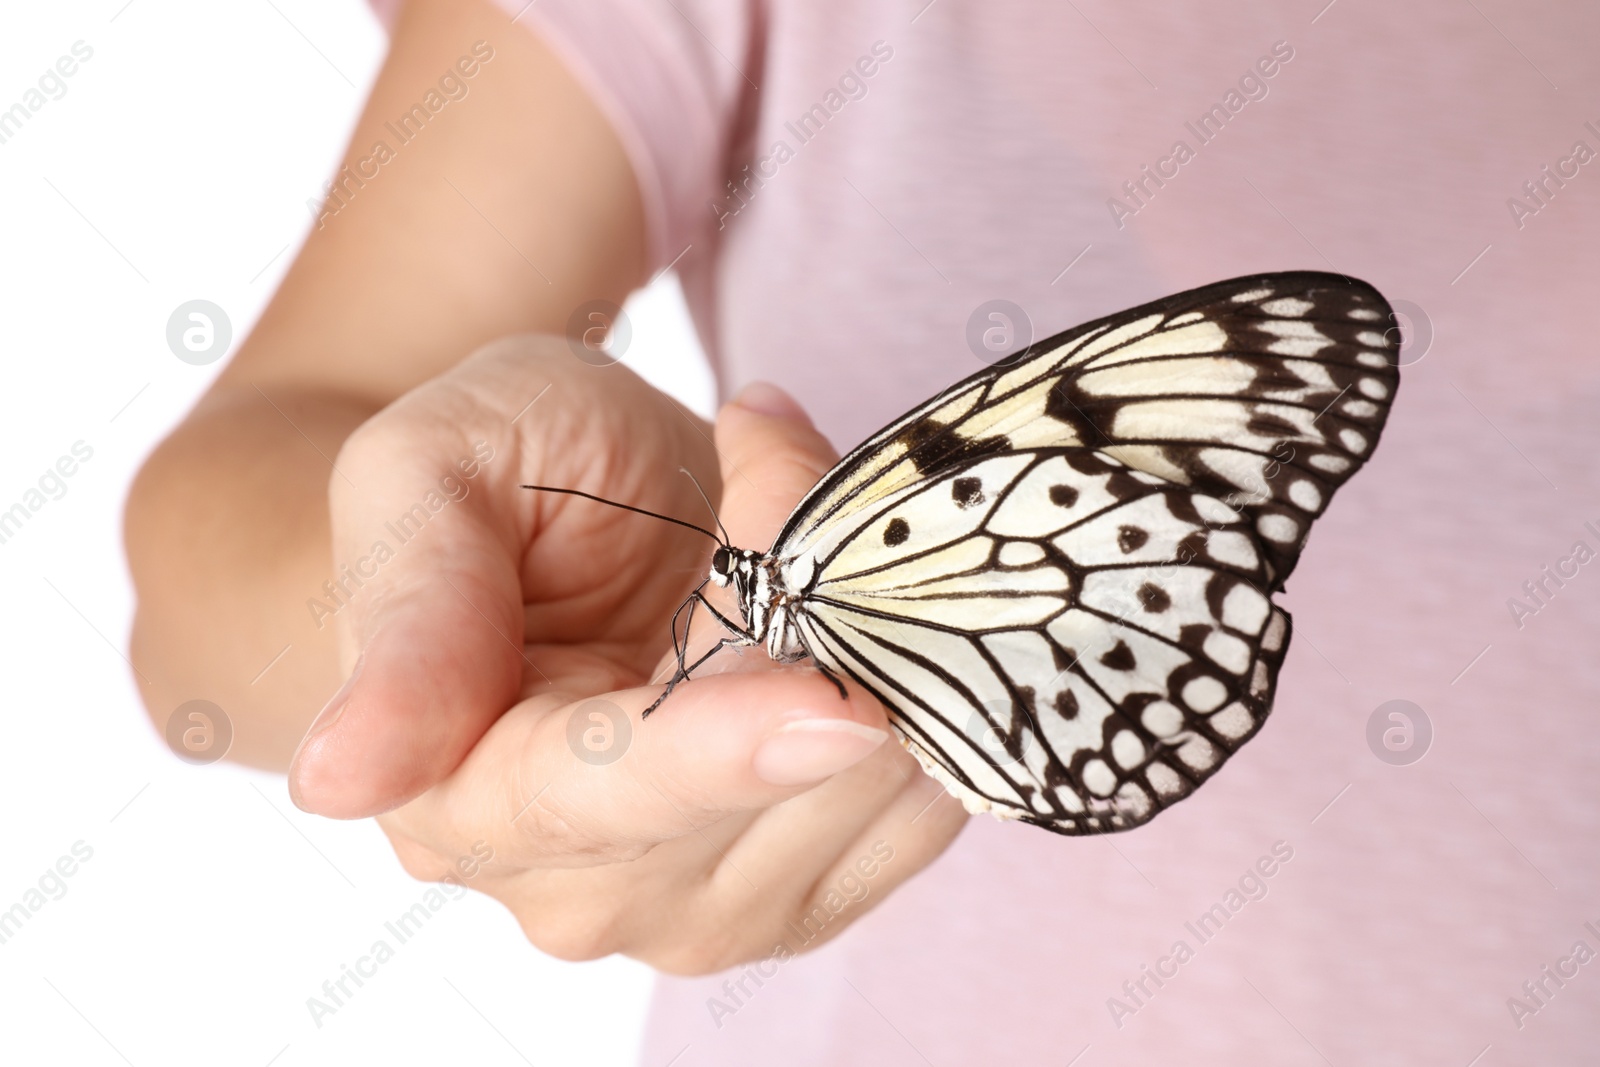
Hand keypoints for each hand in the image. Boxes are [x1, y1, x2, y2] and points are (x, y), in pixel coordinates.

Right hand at [289, 336, 967, 970]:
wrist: (559, 525)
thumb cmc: (491, 478)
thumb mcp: (431, 472)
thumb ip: (407, 614)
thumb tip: (344, 778)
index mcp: (459, 794)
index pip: (607, 796)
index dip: (726, 750)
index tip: (837, 705)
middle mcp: (579, 886)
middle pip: (762, 796)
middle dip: (825, 631)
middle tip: (786, 482)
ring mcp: (697, 905)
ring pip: (857, 807)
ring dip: (881, 656)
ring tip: (805, 543)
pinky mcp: (799, 889)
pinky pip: (910, 816)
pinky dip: (928, 706)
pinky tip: (862, 628)